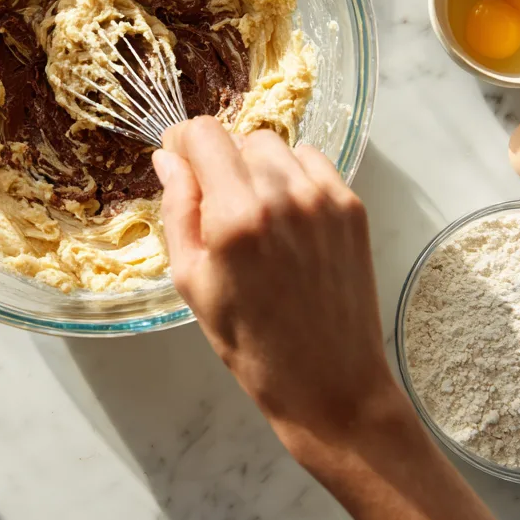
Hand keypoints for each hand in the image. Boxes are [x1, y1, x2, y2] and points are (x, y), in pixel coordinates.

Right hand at [153, 117, 397, 454]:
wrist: (331, 384)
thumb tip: (168, 159)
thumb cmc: (250, 343)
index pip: (203, 134)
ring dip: (255, 167)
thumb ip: (177, 211)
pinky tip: (285, 216)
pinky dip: (292, 176)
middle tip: (215, 203)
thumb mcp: (191, 281)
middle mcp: (284, 195)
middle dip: (219, 160)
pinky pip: (311, 162)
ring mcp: (324, 198)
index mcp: (236, 216)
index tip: (178, 161)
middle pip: (238, 137)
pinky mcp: (351, 207)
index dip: (183, 141)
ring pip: (275, 148)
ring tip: (254, 213)